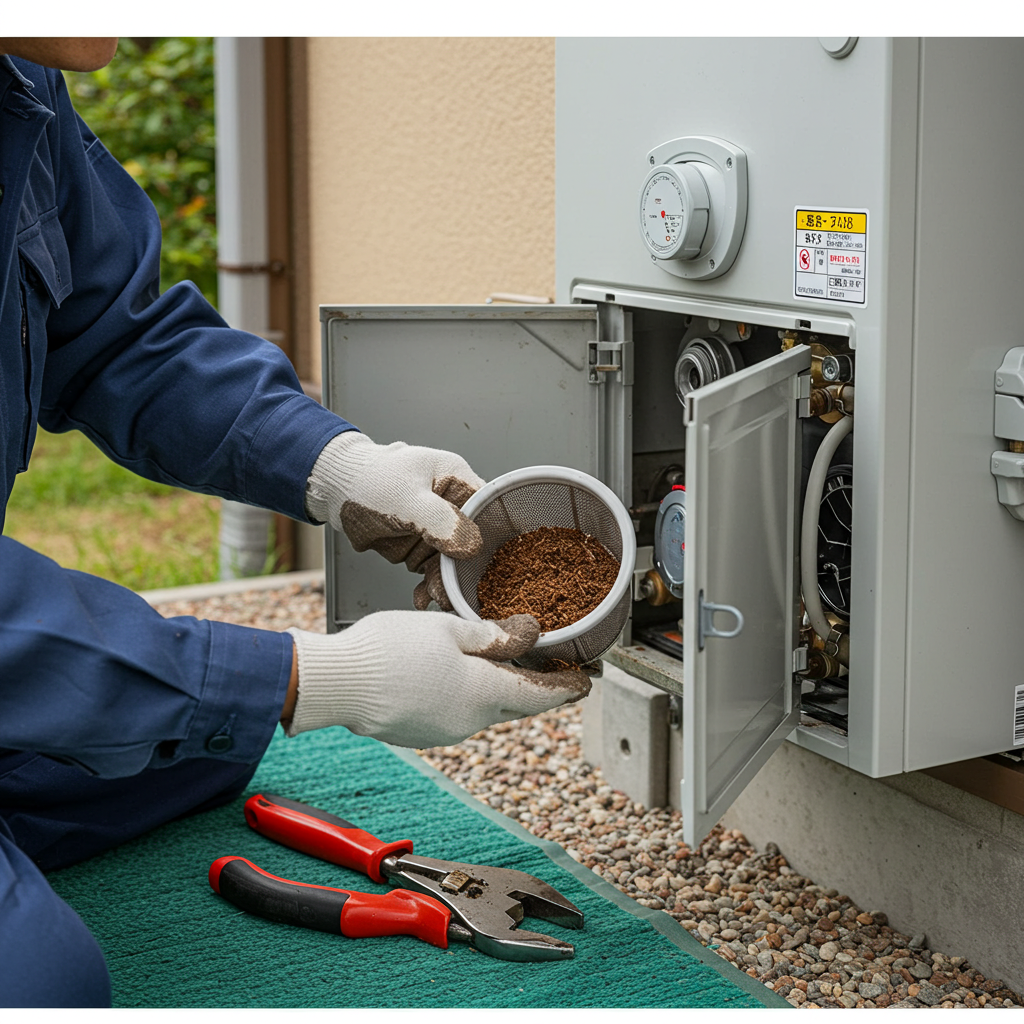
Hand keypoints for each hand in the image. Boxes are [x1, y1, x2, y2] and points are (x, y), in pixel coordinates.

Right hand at [283, 612, 590, 747]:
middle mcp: (471, 722)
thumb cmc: (389, 649)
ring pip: (486, 711)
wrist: (337, 683)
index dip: (566, 687)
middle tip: (557, 673)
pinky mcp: (423, 734)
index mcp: (484, 694)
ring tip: (507, 666)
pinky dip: (470, 698)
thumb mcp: (448, 629)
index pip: (540, 695)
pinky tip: (460, 677)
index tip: (586, 681)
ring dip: (501, 692)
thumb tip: (530, 634)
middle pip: (517, 706)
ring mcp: (446, 733)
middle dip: (539, 691)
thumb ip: (492, 636)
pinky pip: (459, 715)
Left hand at [306, 431, 483, 609]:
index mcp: (456, 479)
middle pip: (470, 542)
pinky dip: (428, 584)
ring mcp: (436, 526)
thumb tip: (471, 545)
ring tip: (435, 597)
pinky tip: (423, 597)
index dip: (488, 537)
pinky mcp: (421, 543)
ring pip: (451, 561)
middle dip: (460, 569)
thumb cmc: (367, 480)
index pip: (486, 509)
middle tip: (451, 591)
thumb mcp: (406, 499)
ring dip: (443, 581)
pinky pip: (432, 569)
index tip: (480, 563)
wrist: (335, 490)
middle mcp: (451, 502)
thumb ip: (440, 521)